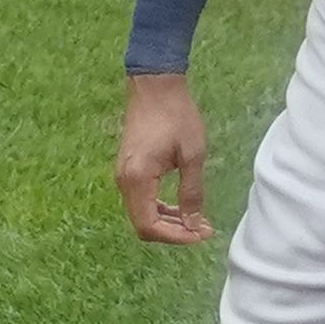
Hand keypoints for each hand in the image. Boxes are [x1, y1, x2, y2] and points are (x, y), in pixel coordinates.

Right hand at [115, 74, 216, 244]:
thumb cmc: (176, 115)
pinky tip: (180, 207)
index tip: (200, 234)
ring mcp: (123, 176)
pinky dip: (159, 209)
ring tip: (196, 220)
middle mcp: (124, 182)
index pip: (149, 225)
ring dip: (167, 223)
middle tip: (202, 229)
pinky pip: (140, 201)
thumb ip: (192, 192)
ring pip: (142, 214)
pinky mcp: (128, 170)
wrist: (155, 86)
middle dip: (173, 233)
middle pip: (143, 225)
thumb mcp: (192, 155)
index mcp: (137, 179)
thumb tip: (192, 224)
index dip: (175, 237)